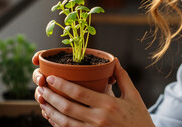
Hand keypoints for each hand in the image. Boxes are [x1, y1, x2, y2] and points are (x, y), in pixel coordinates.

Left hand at [33, 53, 153, 126]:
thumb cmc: (139, 118)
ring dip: (51, 112)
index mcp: (108, 104)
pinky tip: (52, 117)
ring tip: (42, 102)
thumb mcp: (134, 96)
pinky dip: (58, 125)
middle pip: (68, 107)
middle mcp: (98, 119)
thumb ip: (122, 77)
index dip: (62, 85)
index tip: (51, 78)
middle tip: (41, 88)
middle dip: (51, 97)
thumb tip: (114, 60)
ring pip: (65, 122)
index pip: (79, 93)